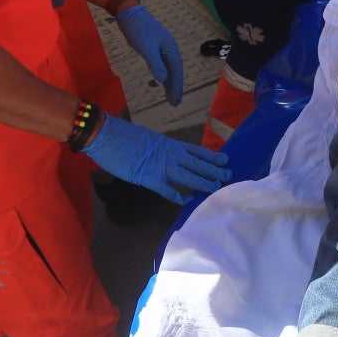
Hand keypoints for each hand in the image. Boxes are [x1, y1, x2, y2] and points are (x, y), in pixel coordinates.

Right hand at [83, 115, 228, 202]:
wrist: (109, 136)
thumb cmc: (126, 136)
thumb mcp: (151, 140)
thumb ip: (164, 150)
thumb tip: (171, 158)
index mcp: (172, 144)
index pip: (198, 151)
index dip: (212, 157)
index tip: (225, 160)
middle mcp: (172, 154)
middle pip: (199, 164)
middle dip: (215, 171)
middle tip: (228, 176)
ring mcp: (163, 167)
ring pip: (191, 177)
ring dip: (204, 183)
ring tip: (216, 188)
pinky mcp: (152, 179)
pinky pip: (170, 190)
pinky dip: (180, 196)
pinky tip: (189, 200)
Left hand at [115, 4, 185, 104]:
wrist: (130, 14)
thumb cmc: (139, 30)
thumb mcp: (147, 48)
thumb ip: (155, 63)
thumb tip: (163, 80)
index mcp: (171, 50)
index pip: (176, 72)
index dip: (176, 87)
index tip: (175, 101)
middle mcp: (170, 50)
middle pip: (175, 72)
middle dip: (175, 88)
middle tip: (174, 103)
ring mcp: (163, 49)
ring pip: (170, 69)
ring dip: (170, 83)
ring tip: (170, 96)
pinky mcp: (155, 48)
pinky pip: (163, 65)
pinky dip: (164, 75)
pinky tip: (161, 81)